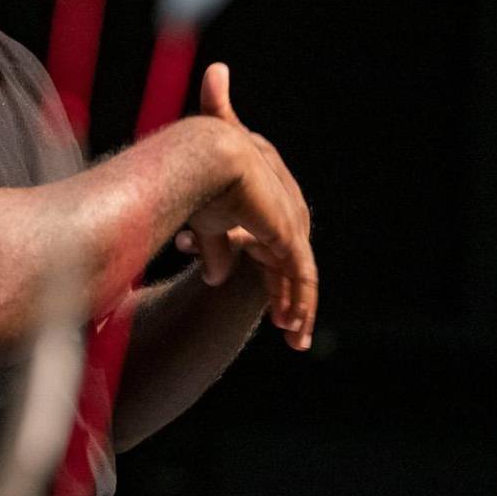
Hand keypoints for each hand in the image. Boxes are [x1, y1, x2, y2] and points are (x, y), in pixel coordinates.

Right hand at [179, 63, 316, 350]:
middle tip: (289, 329)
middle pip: (291, 263)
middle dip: (290, 296)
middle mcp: (284, 210)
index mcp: (264, 202)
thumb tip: (216, 279)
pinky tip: (294, 326)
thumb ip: (215, 250)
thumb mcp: (206, 225)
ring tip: (296, 340)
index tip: (276, 312)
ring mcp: (290, 221)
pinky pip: (300, 276)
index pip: (276, 248)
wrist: (205, 155)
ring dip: (299, 307)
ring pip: (300, 273)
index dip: (276, 281)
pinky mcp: (289, 233)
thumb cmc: (196, 177)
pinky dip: (300, 302)